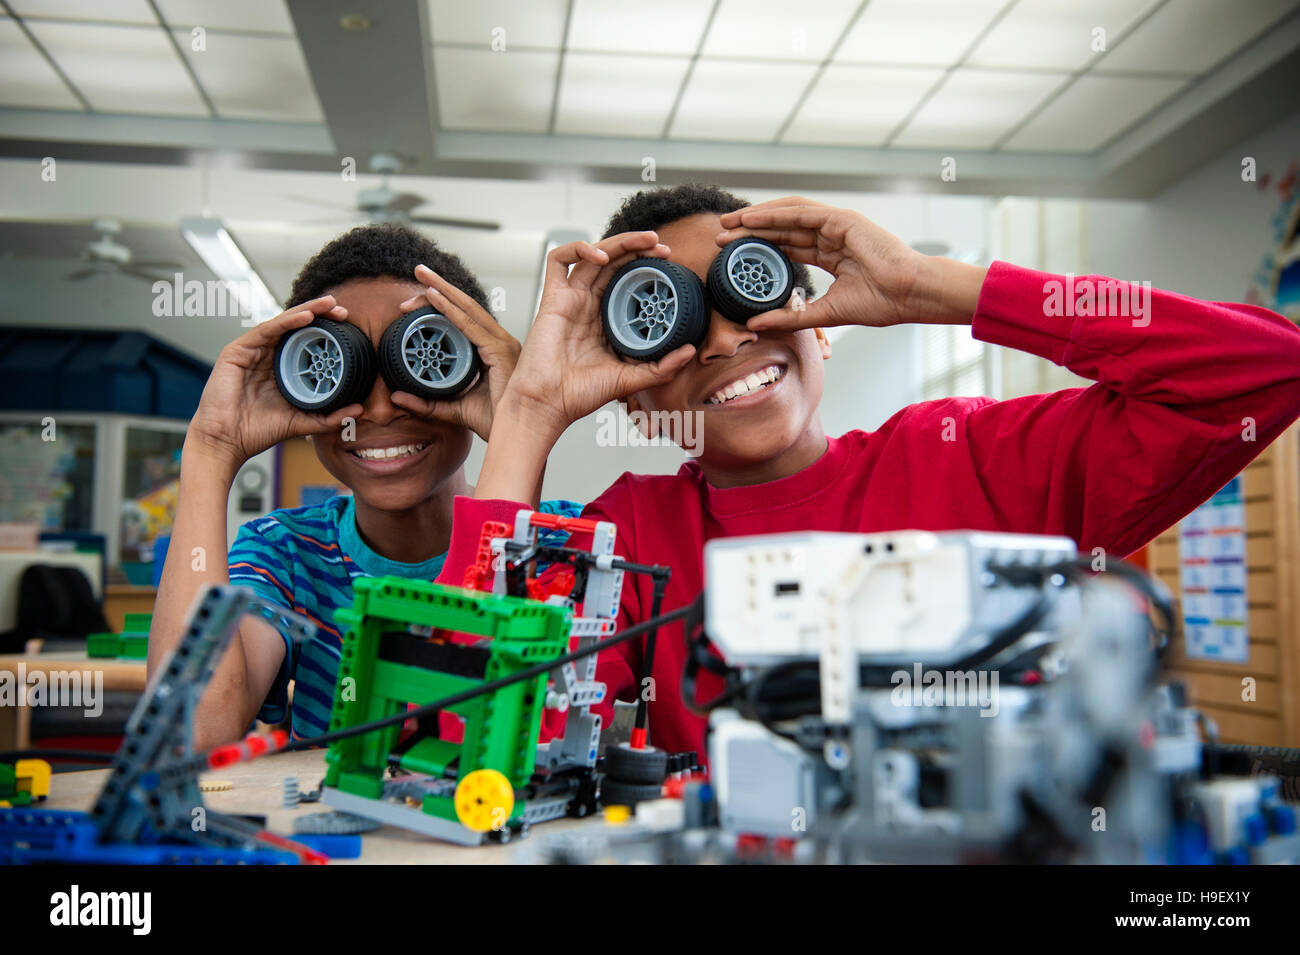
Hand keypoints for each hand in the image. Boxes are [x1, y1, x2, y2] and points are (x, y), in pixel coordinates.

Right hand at [187, 297, 363, 476]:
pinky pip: (266, 331)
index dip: (326, 334)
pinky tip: (305, 316)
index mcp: (280, 370)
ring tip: (328, 305)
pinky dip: (286, 322)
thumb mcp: (301, 422)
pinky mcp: (237, 351)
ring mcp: (252, 352)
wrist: (226, 441)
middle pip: (296, 329)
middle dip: (320, 316)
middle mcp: (267, 357)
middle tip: (343, 310)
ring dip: (307, 311)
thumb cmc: (256, 431)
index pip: (305, 344)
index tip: (349, 327)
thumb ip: (328, 418)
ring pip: (283, 324)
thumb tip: (359, 410)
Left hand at [390, 265, 521, 440]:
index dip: (439, 307)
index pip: (463, 320)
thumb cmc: (497, 421)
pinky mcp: (500, 351)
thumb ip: (426, 404)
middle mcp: (499, 342)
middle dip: (440, 288)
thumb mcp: (453, 408)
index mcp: (492, 350)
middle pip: (465, 308)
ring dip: (443, 291)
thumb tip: (397, 396)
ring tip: (422, 276)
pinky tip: (434, 299)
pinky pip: (470, 326)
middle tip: (419, 270)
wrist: (518, 437)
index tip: (412, 304)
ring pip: (468, 309)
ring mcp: (502, 344)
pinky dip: (451, 310)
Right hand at [502, 231, 696, 438]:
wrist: (548, 404)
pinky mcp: (551, 298)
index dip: (645, 268)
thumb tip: (690, 352)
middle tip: (661, 246)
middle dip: (637, 248)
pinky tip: (600, 255)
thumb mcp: (630, 380)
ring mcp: (569, 299)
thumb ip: (661, 368)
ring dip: (619, 242)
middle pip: (613, 262)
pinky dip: (579, 249)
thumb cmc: (579, 395)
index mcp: (605, 320)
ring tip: (643, 240)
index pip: (626, 281)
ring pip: (592, 255)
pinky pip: (558, 260)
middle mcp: (587, 305)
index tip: (668, 264)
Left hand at [716, 197, 926, 330]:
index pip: (788, 247)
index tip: (733, 256)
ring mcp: (837, 225)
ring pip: (788, 216)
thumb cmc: (882, 304)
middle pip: (783, 230)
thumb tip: (754, 323)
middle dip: (751, 232)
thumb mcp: (825, 313)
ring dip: (757, 218)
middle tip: (721, 237)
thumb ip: (790, 316)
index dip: (761, 250)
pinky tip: (751, 218)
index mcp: (832, 254)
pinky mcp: (842, 219)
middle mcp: (832, 236)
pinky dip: (775, 214)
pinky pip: (801, 213)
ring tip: (729, 224)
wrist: (910, 294)